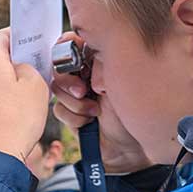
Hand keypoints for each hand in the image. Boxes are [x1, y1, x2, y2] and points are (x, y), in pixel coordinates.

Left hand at [0, 28, 48, 160]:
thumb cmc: (15, 121)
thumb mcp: (36, 86)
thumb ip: (30, 68)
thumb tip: (21, 69)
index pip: (1, 36)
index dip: (18, 35)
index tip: (31, 39)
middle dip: (16, 61)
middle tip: (37, 68)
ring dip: (9, 81)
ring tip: (29, 93)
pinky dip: (0, 97)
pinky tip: (16, 109)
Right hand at [51, 32, 151, 173]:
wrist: (132, 147)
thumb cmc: (135, 110)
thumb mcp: (119, 78)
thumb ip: (100, 60)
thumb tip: (82, 49)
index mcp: (97, 61)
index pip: (70, 44)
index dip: (66, 50)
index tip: (75, 60)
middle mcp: (85, 76)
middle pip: (58, 68)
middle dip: (68, 81)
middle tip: (83, 91)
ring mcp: (76, 96)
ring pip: (56, 89)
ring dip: (74, 102)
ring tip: (94, 111)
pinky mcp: (71, 114)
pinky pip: (59, 110)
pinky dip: (74, 117)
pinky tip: (89, 122)